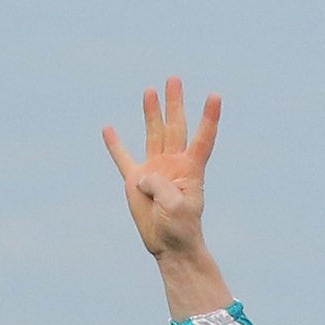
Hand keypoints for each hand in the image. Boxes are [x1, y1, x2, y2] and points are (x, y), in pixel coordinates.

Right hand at [102, 77, 220, 264]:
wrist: (169, 245)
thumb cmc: (181, 227)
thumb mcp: (175, 206)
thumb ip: (159, 185)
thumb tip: (142, 175)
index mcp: (191, 169)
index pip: (203, 138)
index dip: (209, 118)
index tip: (215, 96)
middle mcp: (174, 163)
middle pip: (175, 127)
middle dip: (174, 103)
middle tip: (174, 79)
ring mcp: (154, 169)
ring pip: (153, 134)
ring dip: (152, 112)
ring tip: (151, 90)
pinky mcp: (136, 180)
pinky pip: (123, 158)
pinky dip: (115, 144)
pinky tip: (109, 129)